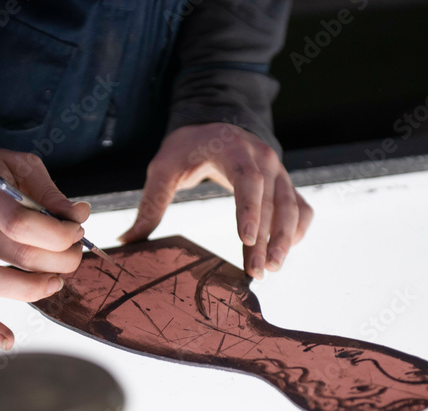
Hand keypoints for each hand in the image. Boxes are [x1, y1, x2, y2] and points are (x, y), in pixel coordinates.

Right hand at [0, 147, 89, 349]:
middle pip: (17, 254)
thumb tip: (79, 216)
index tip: (75, 232)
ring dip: (33, 289)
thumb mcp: (19, 166)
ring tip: (55, 282)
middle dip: (59, 260)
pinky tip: (8, 340)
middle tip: (72, 255)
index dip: (58, 234)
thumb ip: (50, 193)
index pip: (22, 223)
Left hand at [120, 123, 312, 278]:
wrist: (217, 122)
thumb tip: (126, 240)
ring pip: (292, 208)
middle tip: (259, 271)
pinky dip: (298, 230)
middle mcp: (263, 159)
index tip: (246, 238)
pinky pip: (301, 208)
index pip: (247, 180)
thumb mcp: (164, 169)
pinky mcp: (285, 184)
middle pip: (273, 202)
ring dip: (286, 240)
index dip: (249, 209)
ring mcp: (279, 172)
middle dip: (268, 239)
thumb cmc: (188, 148)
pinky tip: (285, 252)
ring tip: (273, 269)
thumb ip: (151, 204)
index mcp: (234, 150)